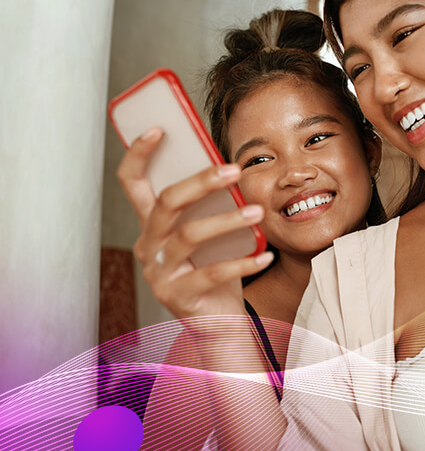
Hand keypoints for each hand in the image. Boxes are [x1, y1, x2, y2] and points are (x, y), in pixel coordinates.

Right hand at [116, 127, 273, 324]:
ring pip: (189, 236)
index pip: (132, 182)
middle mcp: (148, 245)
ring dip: (227, 220)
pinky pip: (212, 273)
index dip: (139, 153)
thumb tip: (229, 168)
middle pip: (167, 203)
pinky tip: (266, 256)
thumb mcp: (210, 234)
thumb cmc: (215, 267)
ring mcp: (159, 273)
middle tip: (234, 170)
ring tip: (258, 212)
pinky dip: (243, 263)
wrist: (217, 322)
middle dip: (200, 182)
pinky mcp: (177, 297)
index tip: (160, 128)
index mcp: (151, 224)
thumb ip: (210, 205)